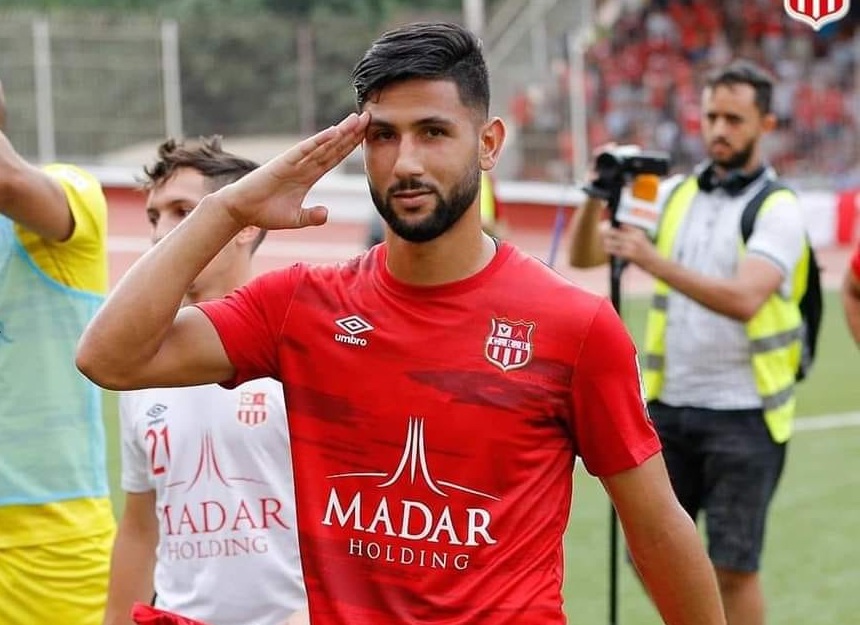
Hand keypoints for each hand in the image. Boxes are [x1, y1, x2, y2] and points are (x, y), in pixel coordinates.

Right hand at [215, 112, 369, 230]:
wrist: (242, 210)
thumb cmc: (265, 213)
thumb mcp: (295, 219)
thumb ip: (312, 216)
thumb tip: (327, 213)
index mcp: (308, 175)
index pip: (334, 158)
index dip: (350, 147)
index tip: (366, 135)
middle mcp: (304, 165)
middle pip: (333, 147)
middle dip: (351, 133)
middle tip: (368, 117)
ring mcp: (294, 162)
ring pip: (322, 145)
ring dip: (340, 132)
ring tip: (356, 119)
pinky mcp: (283, 163)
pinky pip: (304, 150)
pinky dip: (318, 141)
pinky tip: (332, 132)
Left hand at [600, 223, 658, 270]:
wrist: (657, 263)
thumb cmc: (649, 252)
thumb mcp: (643, 239)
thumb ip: (632, 232)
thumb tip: (621, 225)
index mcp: (638, 232)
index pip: (622, 226)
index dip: (612, 225)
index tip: (604, 223)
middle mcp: (634, 237)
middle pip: (615, 232)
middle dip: (606, 232)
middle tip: (599, 232)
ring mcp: (631, 246)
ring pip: (614, 242)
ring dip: (606, 242)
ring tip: (602, 241)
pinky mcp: (629, 255)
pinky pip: (615, 251)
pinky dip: (609, 250)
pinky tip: (605, 249)